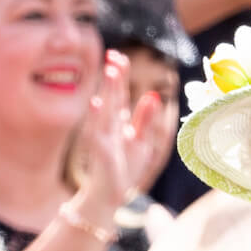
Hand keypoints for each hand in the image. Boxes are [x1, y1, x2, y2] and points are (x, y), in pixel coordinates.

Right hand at [78, 50, 160, 212]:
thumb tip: (153, 95)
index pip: (119, 93)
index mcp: (118, 121)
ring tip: (109, 70)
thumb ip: (146, 119)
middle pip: (112, 96)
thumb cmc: (124, 167)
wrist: (110, 196)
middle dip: (114, 76)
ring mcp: (102, 136)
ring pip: (106, 108)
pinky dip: (97, 117)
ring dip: (107, 89)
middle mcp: (108, 125)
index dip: (120, 75)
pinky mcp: (100, 150)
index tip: (119, 56)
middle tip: (114, 54)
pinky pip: (98, 131)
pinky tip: (96, 103)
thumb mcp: (141, 141)